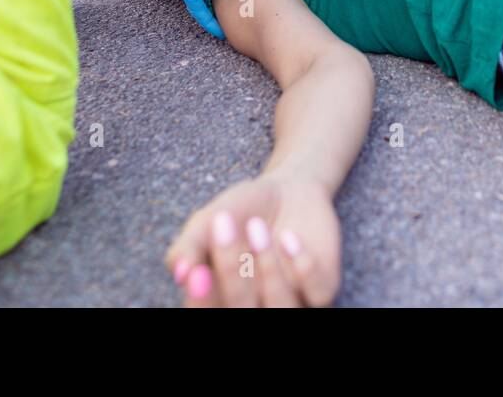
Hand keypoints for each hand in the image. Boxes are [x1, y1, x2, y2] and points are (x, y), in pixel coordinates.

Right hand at [166, 176, 341, 307]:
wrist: (288, 189)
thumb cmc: (241, 210)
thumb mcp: (210, 220)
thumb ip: (191, 245)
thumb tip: (180, 272)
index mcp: (220, 301)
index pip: (206, 313)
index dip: (201, 301)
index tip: (197, 271)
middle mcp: (254, 308)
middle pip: (241, 311)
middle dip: (231, 273)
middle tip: (223, 225)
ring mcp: (291, 303)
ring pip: (281, 308)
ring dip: (268, 268)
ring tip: (256, 225)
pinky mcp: (322, 289)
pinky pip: (318, 295)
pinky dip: (303, 268)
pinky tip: (289, 237)